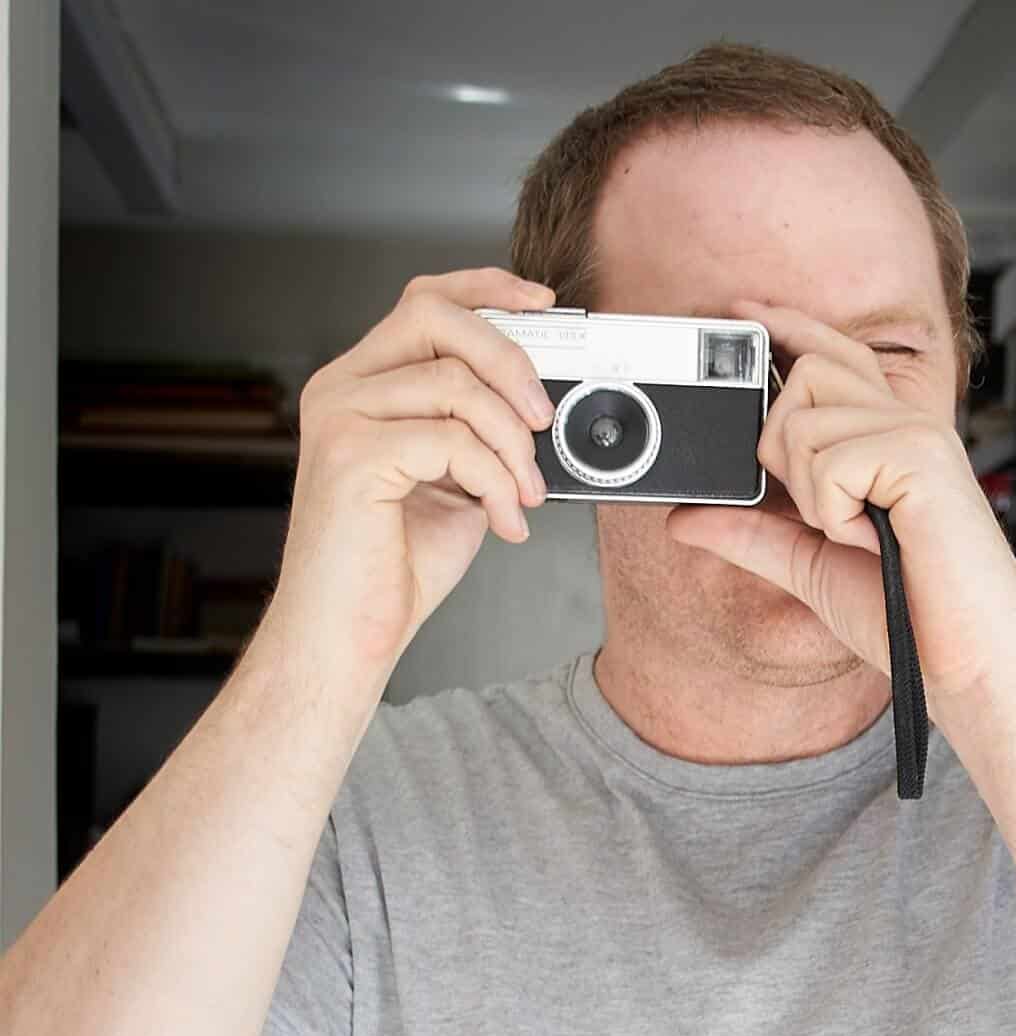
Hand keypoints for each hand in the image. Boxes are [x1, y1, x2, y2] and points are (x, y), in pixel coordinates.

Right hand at [269, 267, 556, 674]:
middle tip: (544, 421)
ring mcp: (340, 416)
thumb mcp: (457, 482)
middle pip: (437, 317)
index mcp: (363, 385)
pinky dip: (497, 482)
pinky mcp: (352, 455)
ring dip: (513, 445)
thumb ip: (482, 434)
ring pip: (456, 385)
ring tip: (525, 495)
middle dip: (511, 361)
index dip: (488, 290)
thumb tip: (543, 407)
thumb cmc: (395, 566)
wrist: (348, 633)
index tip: (545, 307)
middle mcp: (342, 389)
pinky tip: (505, 522)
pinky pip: (453, 440)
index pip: (425, 302)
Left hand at [663, 300, 1015, 708]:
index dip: (787, 326)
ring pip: (806, 422)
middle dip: (783, 449)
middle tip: (824, 515)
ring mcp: (917, 435)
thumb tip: (684, 517)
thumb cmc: (907, 617)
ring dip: (811, 494)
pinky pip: (830, 462)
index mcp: (889, 439)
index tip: (742, 312)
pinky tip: (874, 539)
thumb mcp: (808, 565)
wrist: (963, 663)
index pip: (833, 354)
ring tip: (860, 534)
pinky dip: (834, 514)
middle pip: (805, 376)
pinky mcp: (921, 457)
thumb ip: (751, 533)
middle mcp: (907, 424)